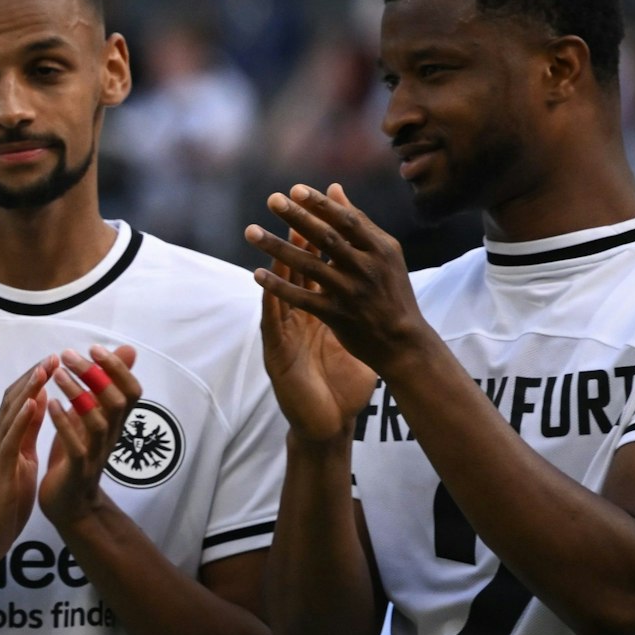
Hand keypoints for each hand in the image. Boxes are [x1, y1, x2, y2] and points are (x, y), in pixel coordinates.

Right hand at [0, 356, 51, 572]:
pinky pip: (10, 439)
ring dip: (28, 389)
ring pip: (11, 414)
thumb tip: (39, 403)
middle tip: (54, 355)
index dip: (35, 380)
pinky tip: (33, 402)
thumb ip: (27, 433)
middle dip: (34, 377)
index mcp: (6, 440)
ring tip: (45, 369)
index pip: (18, 401)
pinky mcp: (0, 470)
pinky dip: (21, 418)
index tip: (54, 361)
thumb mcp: (22, 461)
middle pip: (13, 400)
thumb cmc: (4, 504)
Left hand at [38, 346, 139, 531]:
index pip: (132, 392)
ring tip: (58, 375)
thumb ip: (104, 387)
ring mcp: (95, 454)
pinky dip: (63, 424)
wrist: (70, 505)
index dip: (118, 369)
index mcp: (114, 423)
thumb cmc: (77, 455)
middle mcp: (110, 436)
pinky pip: (76, 446)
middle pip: (116, 402)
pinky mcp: (78, 471)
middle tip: (68, 355)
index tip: (94, 348)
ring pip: (97, 422)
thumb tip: (127, 351)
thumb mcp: (92, 416)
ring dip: (77, 394)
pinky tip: (51, 404)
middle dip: (94, 374)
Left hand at [244, 182, 434, 377]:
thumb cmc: (391, 288)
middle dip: (298, 218)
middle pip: (327, 238)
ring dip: (278, 248)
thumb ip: (358, 221)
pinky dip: (279, 286)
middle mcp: (365, 268)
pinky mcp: (336, 315)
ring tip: (251, 232)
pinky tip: (257, 273)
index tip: (295, 189)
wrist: (402, 340)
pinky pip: (302, 298)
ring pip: (309, 266)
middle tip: (271, 199)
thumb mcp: (384, 252)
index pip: (347, 220)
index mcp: (379, 249)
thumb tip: (333, 188)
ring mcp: (350, 292)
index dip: (321, 205)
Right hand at [257, 227, 377, 443]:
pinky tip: (260, 280)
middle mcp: (297, 319)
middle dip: (292, 241)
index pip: (316, 270)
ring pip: (277, 291)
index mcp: (315, 314)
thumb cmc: (339, 385)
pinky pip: (272, 322)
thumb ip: (357, 313)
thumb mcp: (351, 342)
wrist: (327, 425)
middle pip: (294, 274)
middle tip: (291, 210)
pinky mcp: (277, 353)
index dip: (318, 241)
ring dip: (270, 263)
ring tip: (268, 236)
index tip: (324, 210)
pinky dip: (268, 300)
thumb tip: (374, 289)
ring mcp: (284, 335)